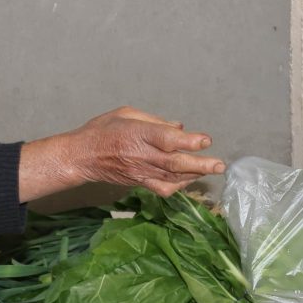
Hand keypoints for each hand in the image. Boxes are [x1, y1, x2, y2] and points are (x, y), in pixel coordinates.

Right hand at [22, 107, 223, 199]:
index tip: (205, 140)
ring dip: (195, 175)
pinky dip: (179, 185)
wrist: (82, 156)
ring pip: (173, 176)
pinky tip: (189, 179)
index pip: (168, 139)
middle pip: (175, 162)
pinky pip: (163, 188)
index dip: (188, 141)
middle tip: (219, 165)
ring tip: (212, 170)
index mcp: (138, 134)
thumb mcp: (127, 114)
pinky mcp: (140, 183)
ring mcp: (141, 172)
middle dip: (200, 164)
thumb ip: (155, 121)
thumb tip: (179, 127)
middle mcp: (142, 155)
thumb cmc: (103, 130)